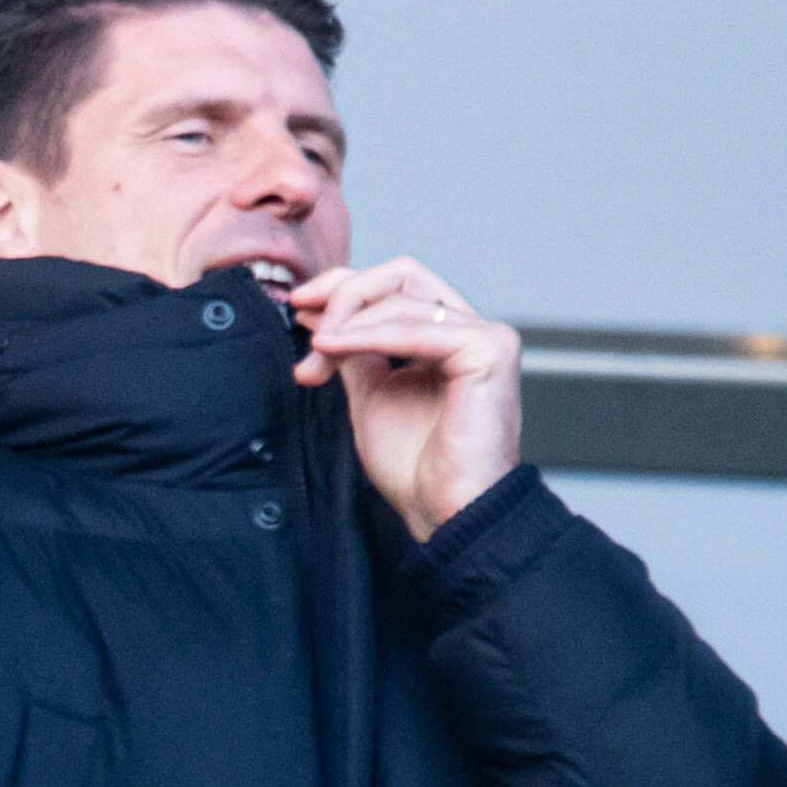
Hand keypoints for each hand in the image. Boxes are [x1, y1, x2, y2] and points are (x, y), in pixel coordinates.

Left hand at [288, 256, 520, 541]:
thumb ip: (355, 352)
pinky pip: (413, 327)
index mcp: (449, 336)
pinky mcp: (488, 350)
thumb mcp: (370, 394)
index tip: (298, 305)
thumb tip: (323, 314)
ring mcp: (486, 336)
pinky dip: (365, 334)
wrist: (445, 512)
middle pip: (401, 274)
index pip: (396, 284)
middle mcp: (472, 328)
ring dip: (345, 322)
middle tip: (305, 325)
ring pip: (402, 296)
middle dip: (343, 294)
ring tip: (314, 358)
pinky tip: (331, 347)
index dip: (343, 285)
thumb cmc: (416, 469)